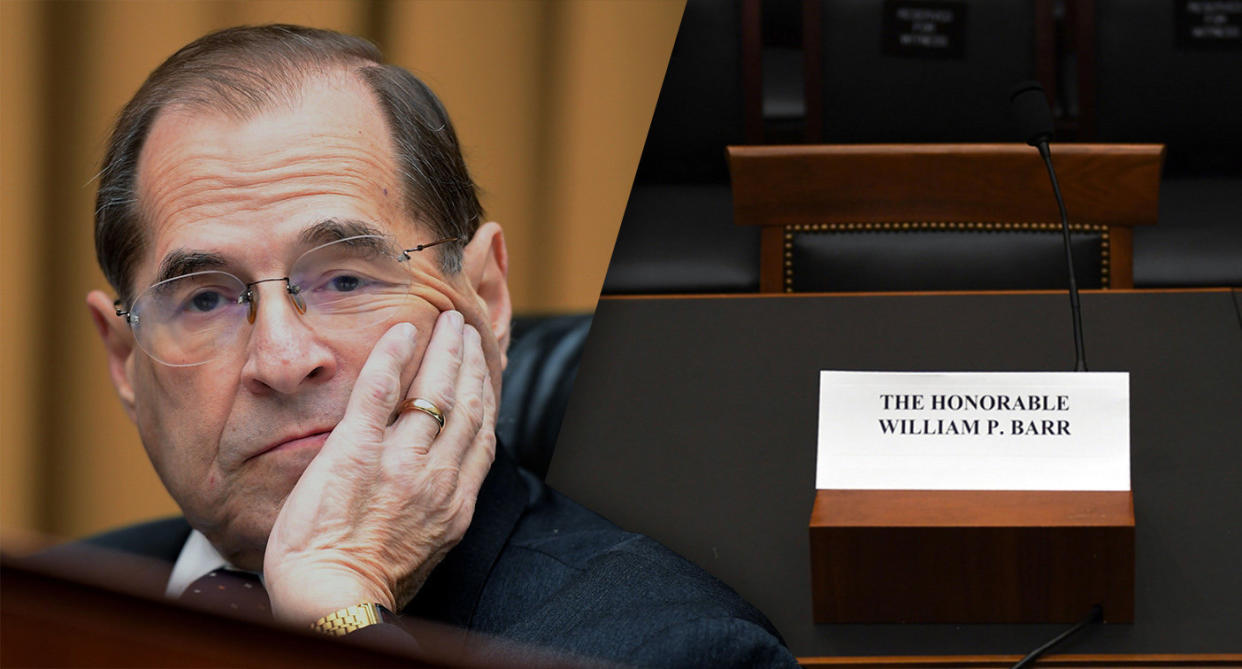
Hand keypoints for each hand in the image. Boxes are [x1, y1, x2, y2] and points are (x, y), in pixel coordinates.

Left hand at [262, 310, 497, 625]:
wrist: (331, 598)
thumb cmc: (370, 586)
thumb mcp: (426, 553)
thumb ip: (438, 514)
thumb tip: (441, 492)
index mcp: (455, 503)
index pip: (481, 437)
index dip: (486, 396)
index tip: (483, 371)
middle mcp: (437, 477)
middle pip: (465, 404)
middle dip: (470, 362)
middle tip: (467, 332)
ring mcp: (399, 462)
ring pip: (435, 391)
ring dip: (444, 350)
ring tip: (447, 324)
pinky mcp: (356, 451)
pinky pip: (379, 391)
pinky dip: (394, 356)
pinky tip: (403, 331)